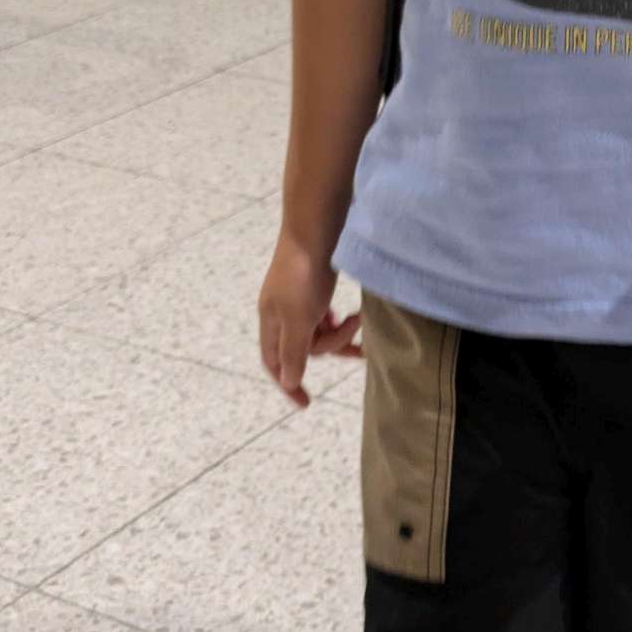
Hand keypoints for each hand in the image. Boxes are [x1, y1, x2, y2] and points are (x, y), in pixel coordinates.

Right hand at [258, 234, 362, 409]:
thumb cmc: (304, 275)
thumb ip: (294, 352)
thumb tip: (287, 382)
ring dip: (340, 333)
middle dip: (331, 346)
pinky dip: (340, 319)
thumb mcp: (299, 319)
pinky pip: (326, 314)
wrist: (317, 228)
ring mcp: (297, 298)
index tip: (305, 404)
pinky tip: (353, 312)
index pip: (274, 363)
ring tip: (360, 320)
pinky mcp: (314, 285)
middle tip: (356, 338)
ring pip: (318, 331)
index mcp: (271, 321)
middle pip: (303, 347)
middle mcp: (280, 312)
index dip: (288, 383)